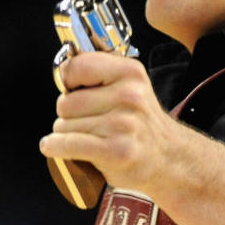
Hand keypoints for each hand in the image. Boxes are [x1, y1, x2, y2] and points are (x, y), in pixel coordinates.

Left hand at [39, 51, 179, 196]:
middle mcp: (129, 96)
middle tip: (88, 122)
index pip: (76, 66)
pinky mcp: (116, 151)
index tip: (73, 90)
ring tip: (91, 138)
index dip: (67, 81)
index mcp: (130, 73)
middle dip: (69, 115)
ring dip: (67, 134)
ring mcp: (123, 125)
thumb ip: (100, 73)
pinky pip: (67, 144)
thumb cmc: (141, 124)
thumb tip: (62, 72)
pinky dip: (55, 147)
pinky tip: (55, 147)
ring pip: (64, 125)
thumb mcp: (131, 86)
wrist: (169, 158)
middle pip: (65, 102)